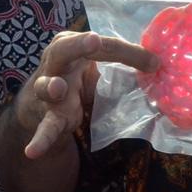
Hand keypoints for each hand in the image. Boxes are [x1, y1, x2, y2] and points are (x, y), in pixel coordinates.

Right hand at [13, 31, 156, 158]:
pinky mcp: (48, 117)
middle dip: (79, 45)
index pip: (102, 45)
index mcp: (71, 45)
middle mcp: (56, 63)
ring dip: (52, 87)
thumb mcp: (96, 65)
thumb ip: (123, 61)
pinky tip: (33, 151)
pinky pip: (44, 129)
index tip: (154, 62)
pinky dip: (40, 140)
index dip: (128, 52)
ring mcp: (47, 90)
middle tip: (94, 40)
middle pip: (64, 50)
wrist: (42, 106)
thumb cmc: (75, 77)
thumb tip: (158, 64)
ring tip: (57, 88)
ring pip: (47, 87)